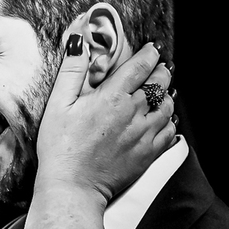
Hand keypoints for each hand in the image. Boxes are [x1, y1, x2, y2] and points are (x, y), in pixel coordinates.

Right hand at [36, 34, 174, 202]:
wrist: (73, 187)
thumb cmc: (60, 147)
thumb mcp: (57, 105)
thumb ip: (71, 71)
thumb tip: (78, 41)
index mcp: (113, 97)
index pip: (142, 65)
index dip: (149, 53)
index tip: (151, 49)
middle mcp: (135, 112)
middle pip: (160, 82)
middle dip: (160, 71)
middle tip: (156, 69)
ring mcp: (145, 133)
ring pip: (168, 105)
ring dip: (165, 96)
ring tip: (158, 94)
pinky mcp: (149, 153)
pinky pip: (170, 130)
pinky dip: (168, 121)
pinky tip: (159, 120)